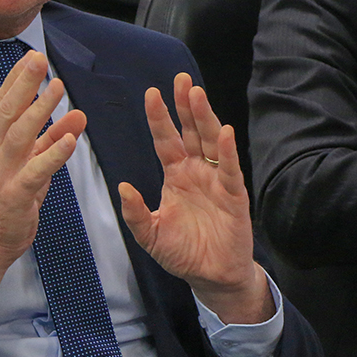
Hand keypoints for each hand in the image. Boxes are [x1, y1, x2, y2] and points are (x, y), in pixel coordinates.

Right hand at [0, 50, 86, 310]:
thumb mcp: (30, 162)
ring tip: (57, 89)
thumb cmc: (5, 198)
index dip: (18, 78)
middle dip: (23, 83)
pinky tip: (70, 140)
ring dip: (39, 111)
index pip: (3, 102)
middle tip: (39, 58)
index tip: (33, 55)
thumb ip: (52, 138)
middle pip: (7, 110)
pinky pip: (35, 172)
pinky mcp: (14, 195)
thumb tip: (78, 113)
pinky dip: (53, 154)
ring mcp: (1, 173)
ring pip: (19, 135)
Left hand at [119, 73, 273, 324]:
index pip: (166, 139)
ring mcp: (216, 180)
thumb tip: (122, 187)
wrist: (211, 276)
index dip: (160, 117)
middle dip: (186, 105)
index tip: (151, 93)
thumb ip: (136, 213)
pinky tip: (224, 132)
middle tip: (181, 79)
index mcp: (176, 175)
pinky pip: (229, 170)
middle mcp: (196, 171)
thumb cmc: (182, 252)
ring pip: (210, 142)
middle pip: (190, 131)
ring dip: (205, 118)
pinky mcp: (234, 195)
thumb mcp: (150, 234)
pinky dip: (226, 152)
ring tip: (197, 95)